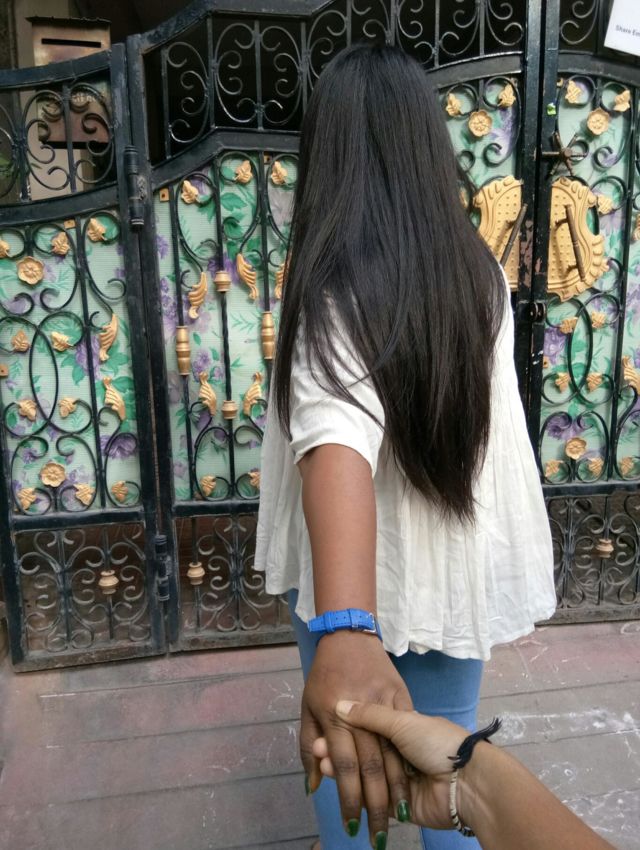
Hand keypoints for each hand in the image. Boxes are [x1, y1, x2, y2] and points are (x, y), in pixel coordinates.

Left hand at [300, 632, 412, 844]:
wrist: (350, 635)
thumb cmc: (324, 674)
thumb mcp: (307, 706)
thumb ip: (308, 746)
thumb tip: (312, 785)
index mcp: (333, 714)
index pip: (344, 765)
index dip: (349, 798)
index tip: (352, 825)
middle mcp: (359, 710)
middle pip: (369, 766)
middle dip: (374, 805)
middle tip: (378, 837)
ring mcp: (384, 702)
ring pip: (392, 753)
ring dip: (395, 791)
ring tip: (397, 821)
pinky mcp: (402, 696)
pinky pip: (407, 734)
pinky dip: (409, 761)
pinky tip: (412, 785)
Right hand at [313, 700, 467, 830]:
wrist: (464, 780)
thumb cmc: (436, 741)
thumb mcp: (403, 721)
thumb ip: (371, 716)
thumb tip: (341, 705)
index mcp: (403, 728)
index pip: (369, 727)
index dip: (348, 725)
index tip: (326, 721)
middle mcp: (399, 753)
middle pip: (364, 752)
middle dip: (340, 748)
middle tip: (317, 745)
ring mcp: (398, 779)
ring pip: (364, 774)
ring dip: (342, 767)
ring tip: (321, 759)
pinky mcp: (397, 806)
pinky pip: (371, 797)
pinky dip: (352, 789)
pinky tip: (331, 777)